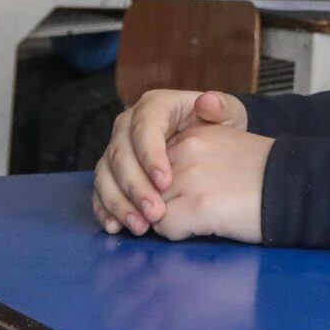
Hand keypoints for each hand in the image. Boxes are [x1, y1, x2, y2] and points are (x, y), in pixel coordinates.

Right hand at [92, 88, 250, 235]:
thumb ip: (223, 107)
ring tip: (139, 226)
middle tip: (154, 213)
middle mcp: (128, 125)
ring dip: (119, 202)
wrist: (211, 148)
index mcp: (154, 106)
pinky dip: (104, 209)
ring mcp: (117, 149)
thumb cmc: (219, 130)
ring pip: (106, 173)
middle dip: (135, 186)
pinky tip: (116, 226)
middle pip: (120, 153)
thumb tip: (206, 103)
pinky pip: (100, 190)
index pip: (144, 126)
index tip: (165, 182)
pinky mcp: (111, 172)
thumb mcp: (230, 114)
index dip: (150, 154)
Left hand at [149, 123, 270, 242]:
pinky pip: (164, 228)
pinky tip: (204, 227)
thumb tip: (160, 184)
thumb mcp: (225, 147)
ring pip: (150, 208)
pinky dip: (178, 234)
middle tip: (182, 213)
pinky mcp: (196, 205)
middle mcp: (185, 149)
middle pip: (145, 185)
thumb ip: (191, 156)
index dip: (157, 185)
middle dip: (155, 204)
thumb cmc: (264, 177)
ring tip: (197, 219)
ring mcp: (188, 176)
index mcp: (192, 132)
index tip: (173, 197)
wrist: (297, 188)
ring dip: (167, 219)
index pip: (151, 162)